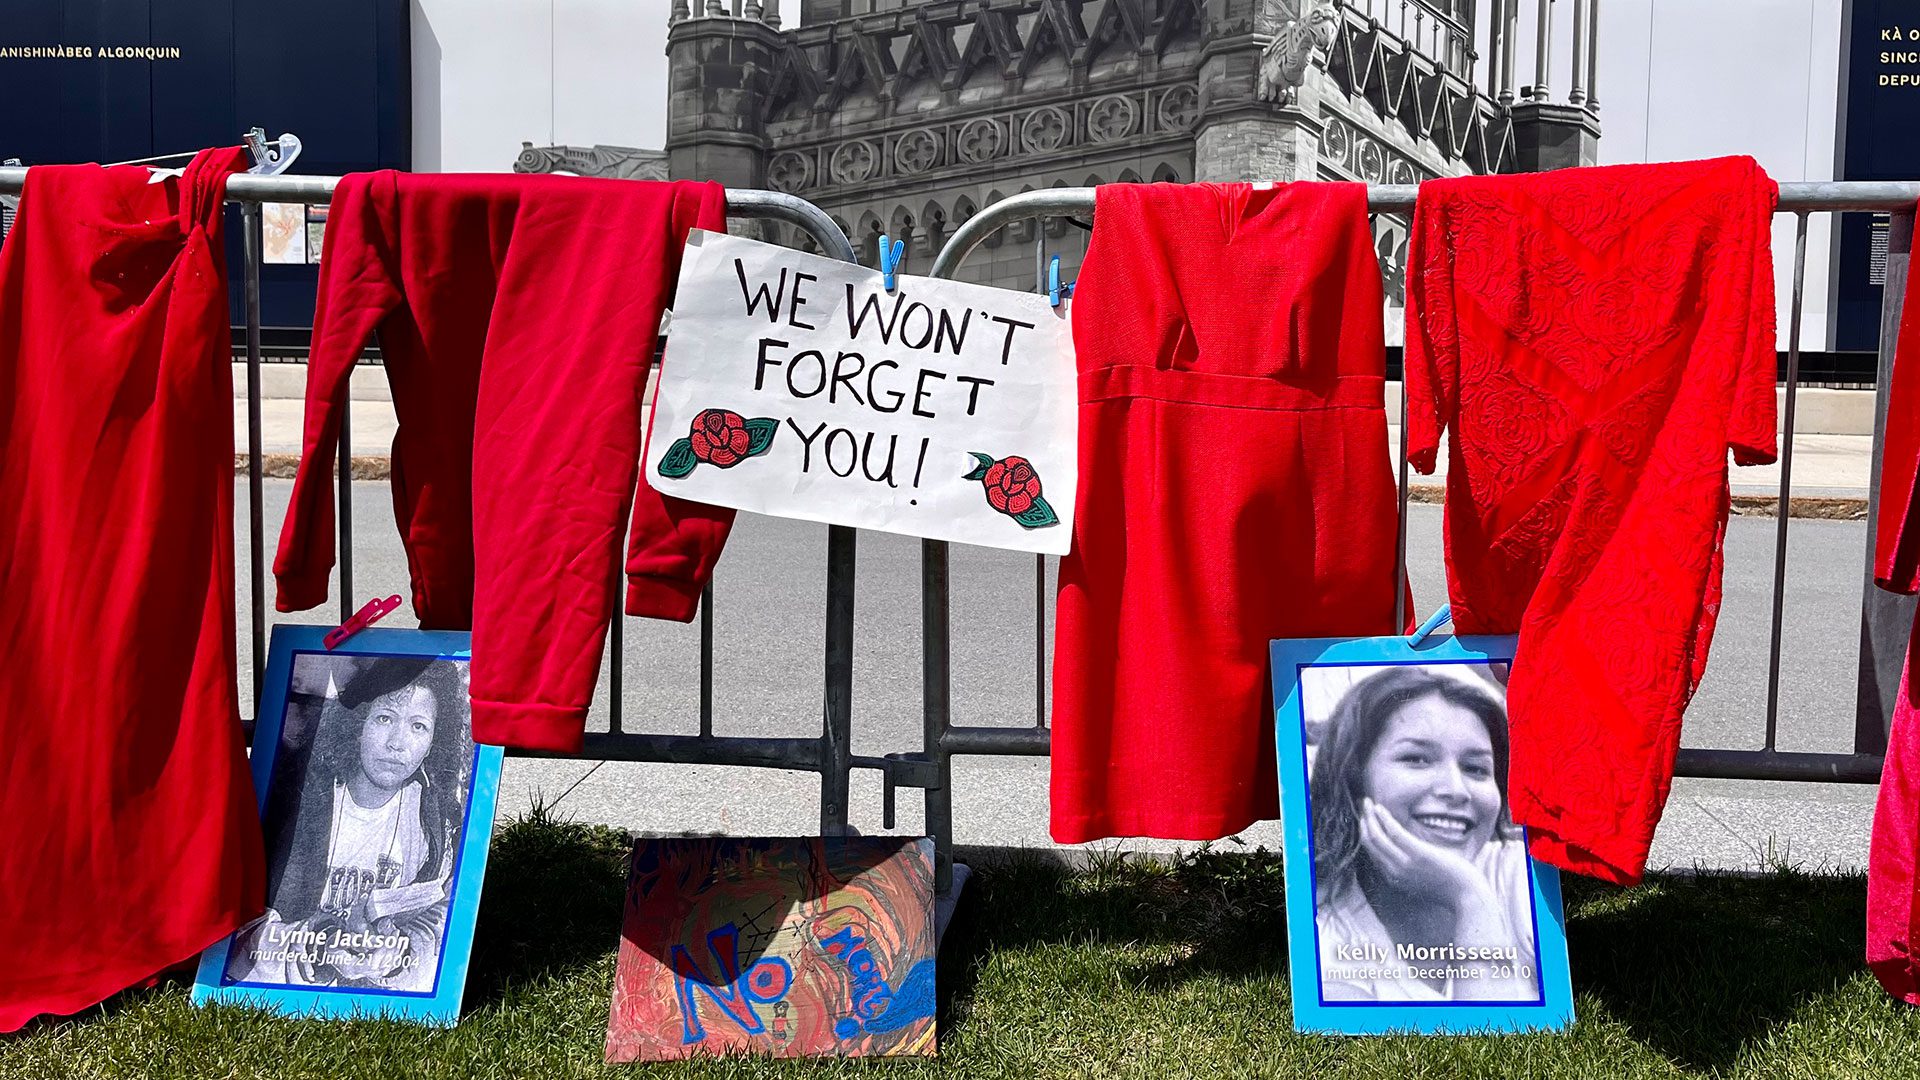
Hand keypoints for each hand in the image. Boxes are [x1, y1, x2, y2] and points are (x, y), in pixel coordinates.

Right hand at [1358, 798, 1496, 913]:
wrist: (1468, 897)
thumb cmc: (1451, 887)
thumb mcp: (1422, 878)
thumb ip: (1410, 865)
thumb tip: (1405, 847)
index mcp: (1394, 878)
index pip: (1372, 853)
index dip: (1366, 833)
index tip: (1366, 819)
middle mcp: (1393, 872)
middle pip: (1370, 843)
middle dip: (1364, 822)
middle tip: (1364, 806)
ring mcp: (1404, 864)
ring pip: (1376, 836)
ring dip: (1370, 817)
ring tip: (1368, 802)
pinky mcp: (1417, 854)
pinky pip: (1394, 832)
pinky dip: (1384, 818)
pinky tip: (1381, 808)